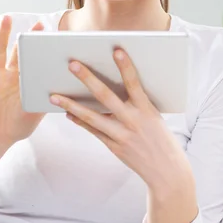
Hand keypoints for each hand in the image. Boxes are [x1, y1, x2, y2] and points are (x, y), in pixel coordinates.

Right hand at [0, 15, 46, 150]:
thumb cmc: (17, 127)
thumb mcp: (36, 115)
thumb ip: (44, 103)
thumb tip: (60, 94)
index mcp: (24, 83)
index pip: (34, 63)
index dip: (42, 53)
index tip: (54, 40)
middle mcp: (10, 78)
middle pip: (19, 53)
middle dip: (28, 39)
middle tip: (39, 24)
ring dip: (2, 36)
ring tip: (7, 19)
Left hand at [50, 49, 192, 189]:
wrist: (167, 172)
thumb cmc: (163, 142)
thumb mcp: (156, 119)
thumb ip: (139, 105)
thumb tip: (118, 90)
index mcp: (147, 111)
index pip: (135, 84)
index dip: (126, 67)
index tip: (116, 50)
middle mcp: (133, 122)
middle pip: (105, 97)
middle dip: (88, 78)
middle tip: (72, 64)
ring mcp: (122, 136)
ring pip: (92, 117)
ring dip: (71, 105)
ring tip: (54, 96)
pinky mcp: (115, 147)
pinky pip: (94, 132)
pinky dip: (80, 122)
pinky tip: (69, 113)